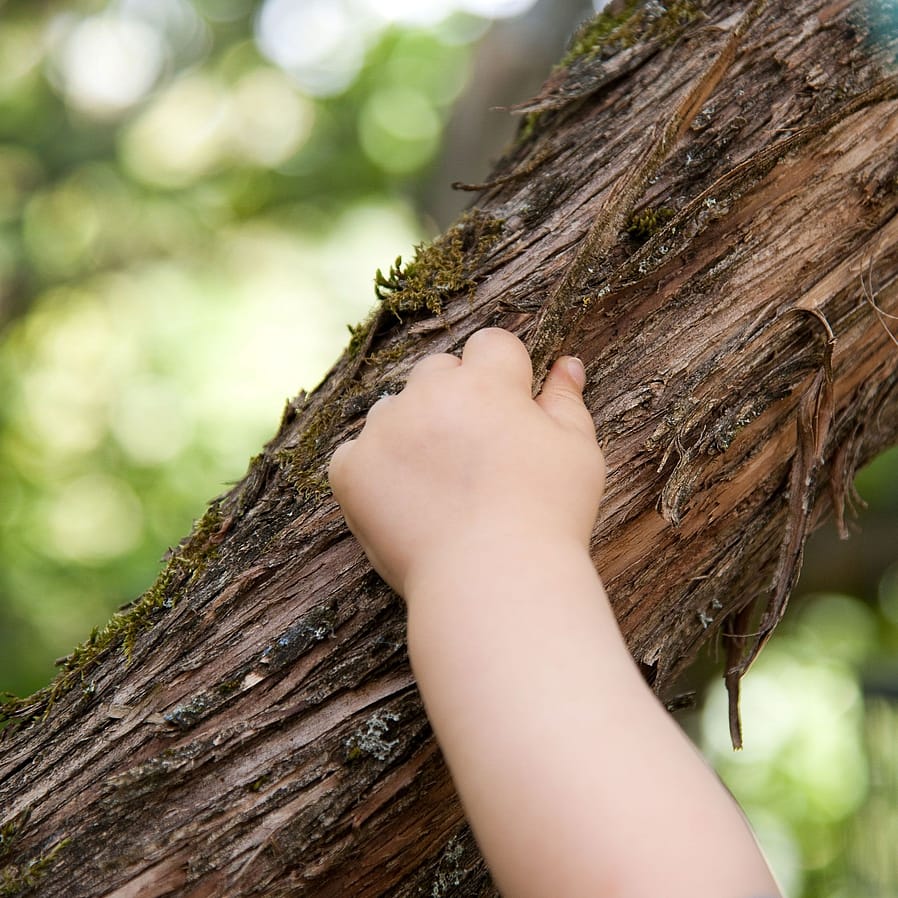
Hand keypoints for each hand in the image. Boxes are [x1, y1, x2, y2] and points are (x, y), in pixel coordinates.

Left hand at [328, 328, 604, 596]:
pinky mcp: (350, 470)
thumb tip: (566, 364)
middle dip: (455, 398)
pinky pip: (356, 454)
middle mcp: (428, 394)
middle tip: (475, 454)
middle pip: (437, 371)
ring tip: (441, 485)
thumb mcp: (576, 452)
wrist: (492, 581)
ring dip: (411, 431)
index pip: (491, 343)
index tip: (510, 411)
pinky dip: (375, 471)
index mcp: (484, 381)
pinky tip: (406, 503)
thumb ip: (566, 401)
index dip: (505, 375)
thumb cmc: (547, 516)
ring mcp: (384, 430)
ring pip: (394, 410)